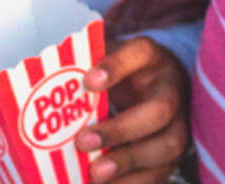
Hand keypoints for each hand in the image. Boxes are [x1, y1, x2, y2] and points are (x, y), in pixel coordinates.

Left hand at [74, 36, 189, 183]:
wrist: (150, 93)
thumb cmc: (120, 77)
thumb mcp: (106, 62)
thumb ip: (85, 65)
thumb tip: (46, 78)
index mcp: (153, 59)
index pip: (141, 52)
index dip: (117, 66)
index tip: (88, 81)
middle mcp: (172, 90)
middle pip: (161, 109)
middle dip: (122, 128)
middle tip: (84, 141)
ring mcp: (178, 125)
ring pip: (169, 145)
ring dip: (129, 161)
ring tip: (95, 173)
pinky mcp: (172, 156)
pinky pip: (160, 174)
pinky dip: (131, 182)